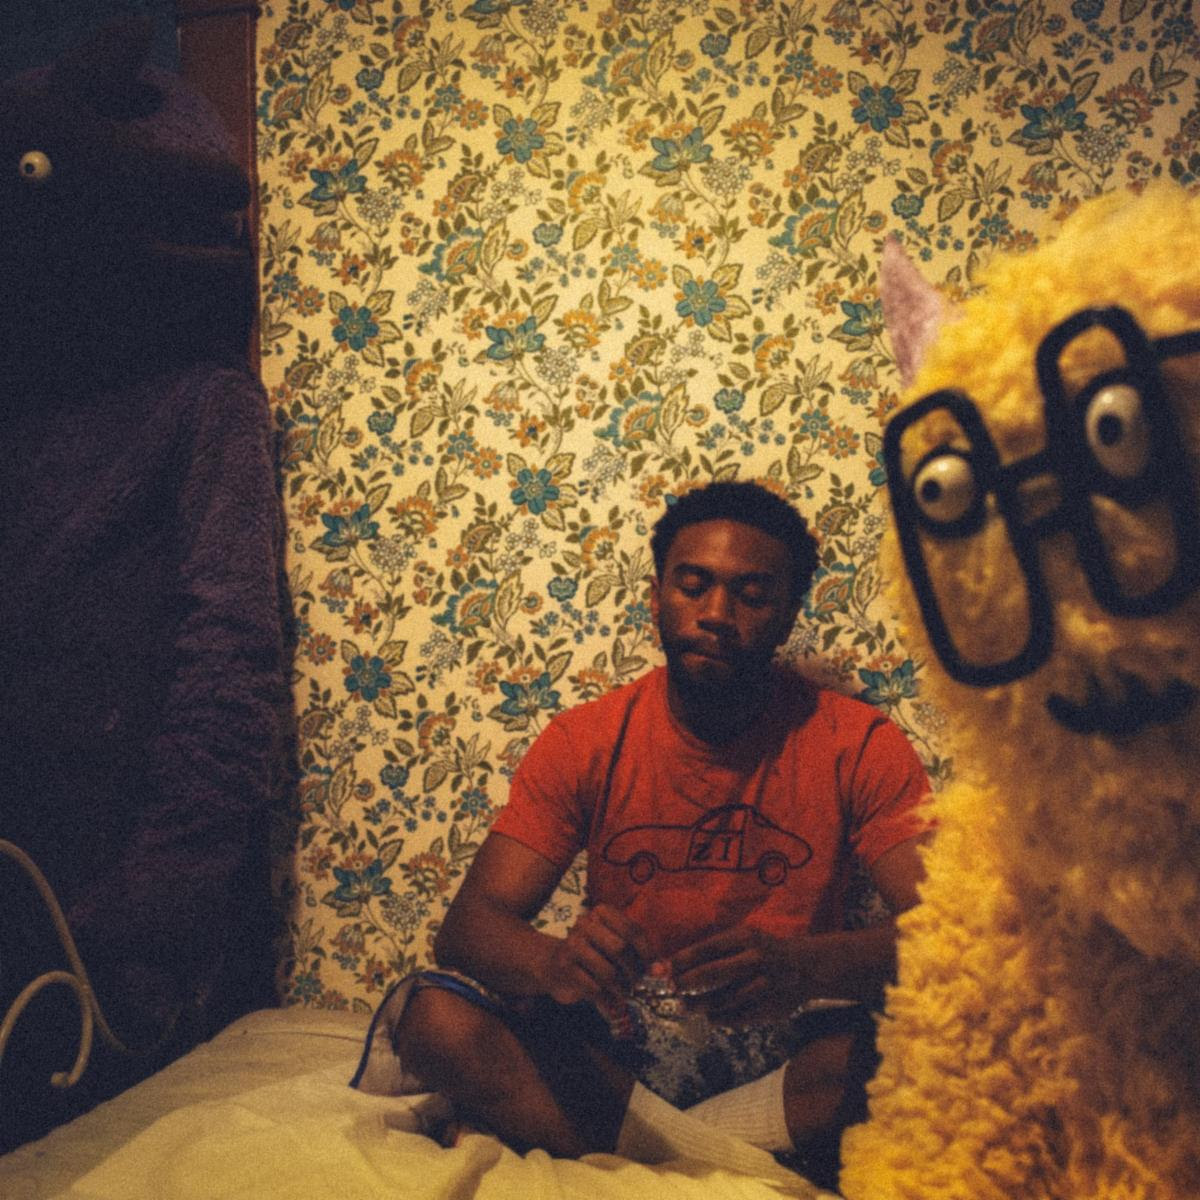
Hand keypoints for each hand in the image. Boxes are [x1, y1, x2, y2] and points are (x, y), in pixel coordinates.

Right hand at [543, 904, 650, 1006]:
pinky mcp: (564, 966)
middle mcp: (586, 923)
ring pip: (607, 971)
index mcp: (602, 912)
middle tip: (639, 985)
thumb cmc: (594, 954)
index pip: (632, 930)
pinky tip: (611, 1004)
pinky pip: (593, 987)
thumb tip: (663, 970)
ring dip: (621, 989)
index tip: (655, 969)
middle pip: (620, 949)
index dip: (647, 952)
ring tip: (626, 996)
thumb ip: (639, 954)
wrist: (555, 963)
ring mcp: (572, 943)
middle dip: (634, 972)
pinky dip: (606, 1000)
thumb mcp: (616, 946)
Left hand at [669, 927, 810, 1025]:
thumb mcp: (744, 937)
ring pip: (722, 999)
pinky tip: (709, 1017)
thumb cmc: (764, 949)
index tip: (665, 969)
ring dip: (699, 1005)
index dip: (683, 960)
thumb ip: (716, 949)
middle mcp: (754, 959)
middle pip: (713, 973)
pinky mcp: (768, 1008)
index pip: (707, 948)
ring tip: (685, 1006)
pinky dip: (719, 1019)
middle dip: (687, 982)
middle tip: (673, 988)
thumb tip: (677, 962)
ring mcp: (763, 984)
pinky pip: (737, 1017)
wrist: (805, 967)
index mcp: (745, 938)